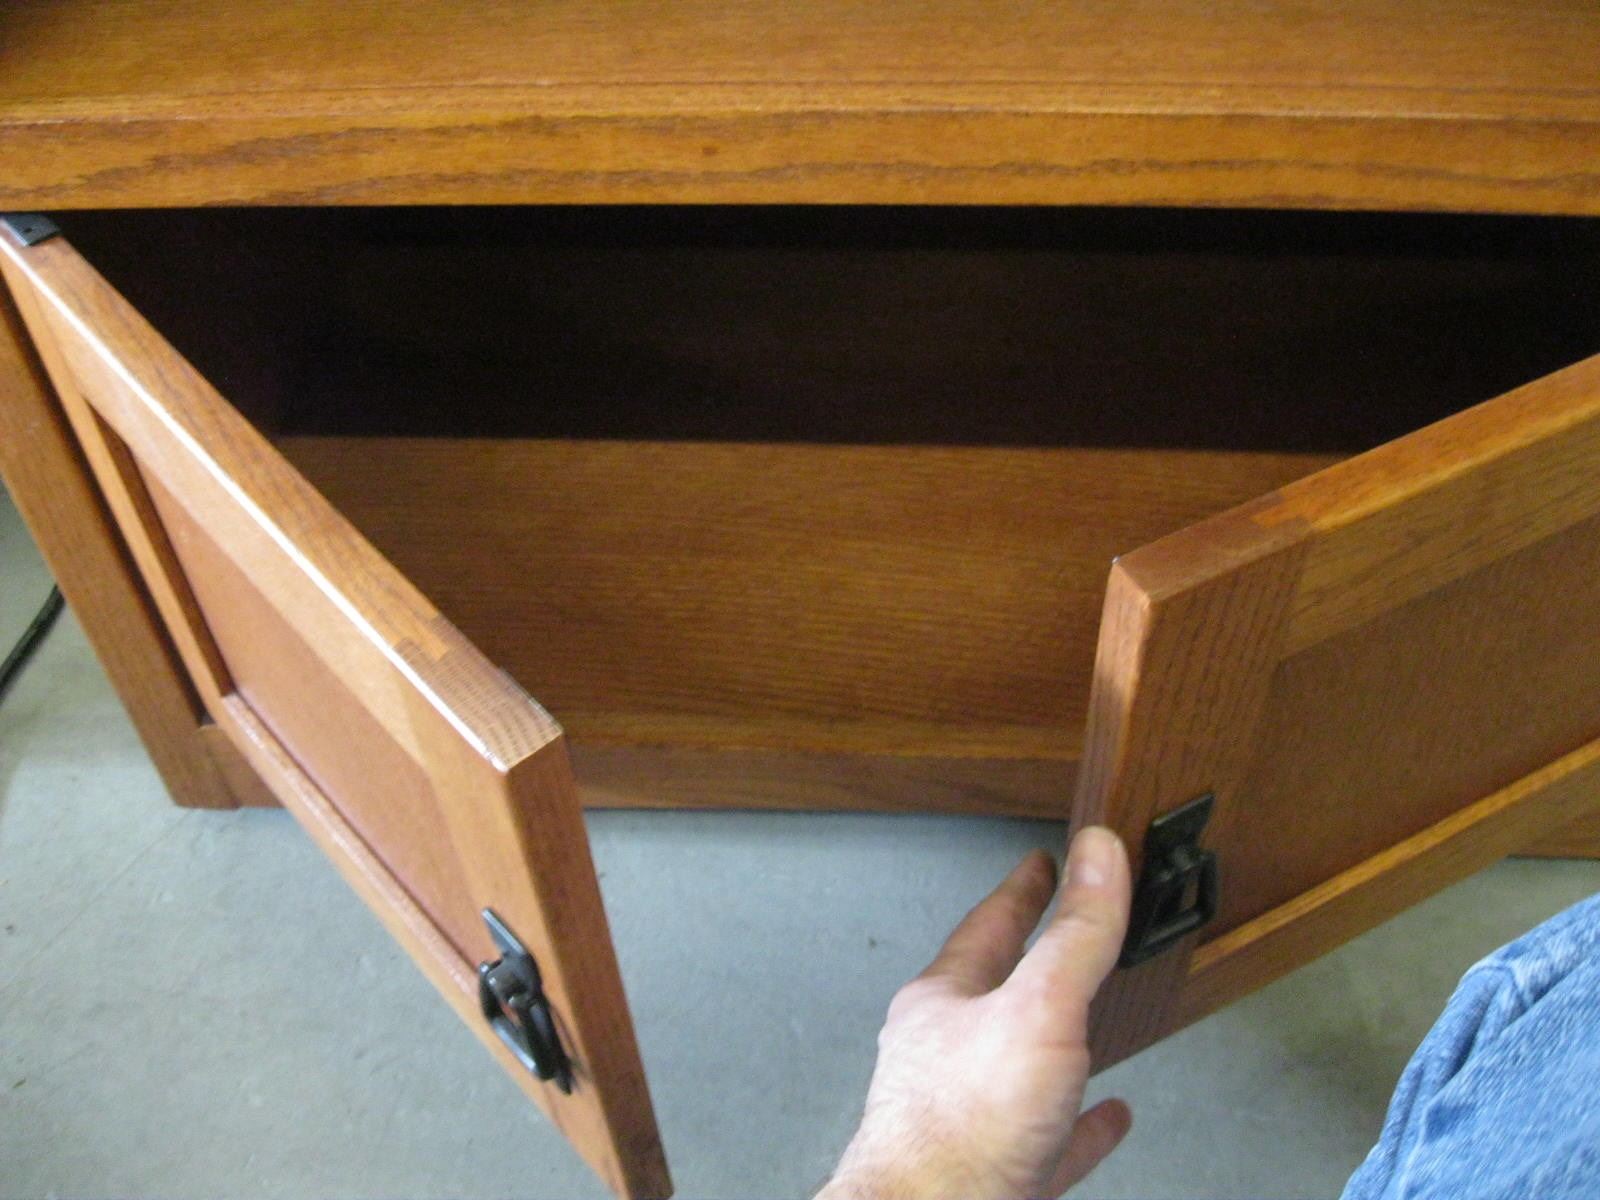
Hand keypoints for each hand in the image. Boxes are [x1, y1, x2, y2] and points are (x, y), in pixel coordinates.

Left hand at [818, 827, 1132, 1199]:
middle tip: (1064, 936)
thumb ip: (1073, 936)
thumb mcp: (1035, 1010)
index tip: (1042, 862)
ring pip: (1017, 1067)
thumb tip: (1098, 853)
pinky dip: (1080, 1128)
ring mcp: (969, 1118)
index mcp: (945, 1005)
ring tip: (1092, 1026)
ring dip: (1057, 1043)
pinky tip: (1106, 1122)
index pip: (988, 925)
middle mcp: (947, 1056)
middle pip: (996, 993)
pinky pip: (1046, 1141)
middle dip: (1034, 964)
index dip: (1023, 889)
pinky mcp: (995, 1175)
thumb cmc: (959, 1131)